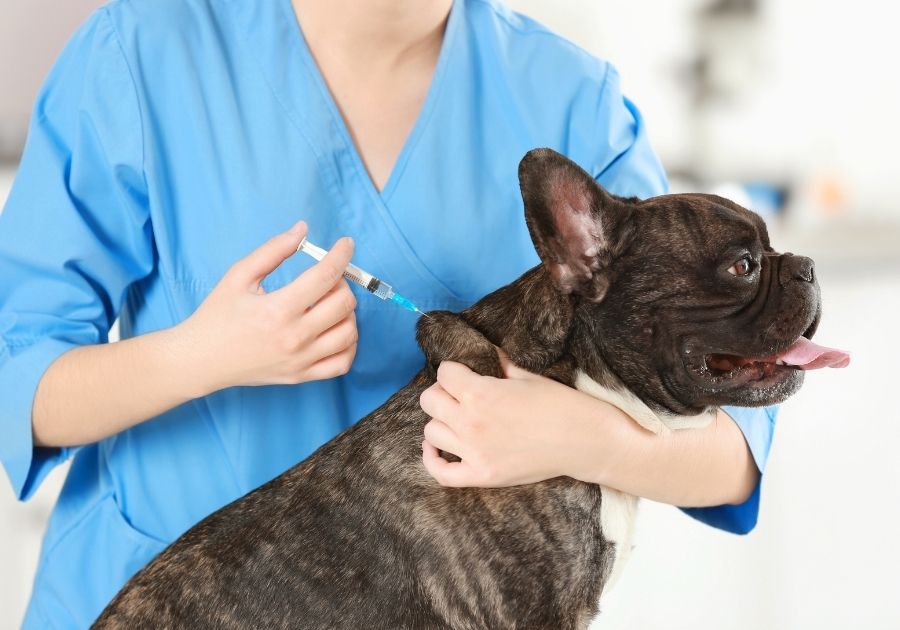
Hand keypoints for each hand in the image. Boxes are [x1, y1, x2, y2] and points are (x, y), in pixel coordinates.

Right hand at [176, 221, 357, 394]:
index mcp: (278, 309)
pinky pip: (343, 362)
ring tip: (329, 303)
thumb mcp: (239, 275)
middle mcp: (294, 337)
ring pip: (349, 333)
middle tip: (327, 278)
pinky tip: (335, 330)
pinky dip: (349, 344)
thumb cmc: (218, 315)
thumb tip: (302, 230)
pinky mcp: (301, 376)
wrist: (201, 359)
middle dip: (342, 282)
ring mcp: (300, 360)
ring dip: (347, 312)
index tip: (346, 244)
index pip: (326, 276)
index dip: (342, 255)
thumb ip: (273, 250)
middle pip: (343, 304)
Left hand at [419, 354, 594, 486]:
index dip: (454, 370)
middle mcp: (471, 422)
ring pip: (431, 432)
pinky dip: (431, 460)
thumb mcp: (526, 376)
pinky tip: (435, 447)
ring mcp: (474, 452)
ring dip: (441, 422)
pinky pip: (441, 472)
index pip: (444, 373)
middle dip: (442, 392)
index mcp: (481, 393)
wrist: (584, 441)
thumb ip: (497, 364)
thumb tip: (483, 353)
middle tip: (459, 395)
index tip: (463, 373)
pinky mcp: (481, 476)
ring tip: (457, 419)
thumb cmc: (559, 404)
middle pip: (429, 401)